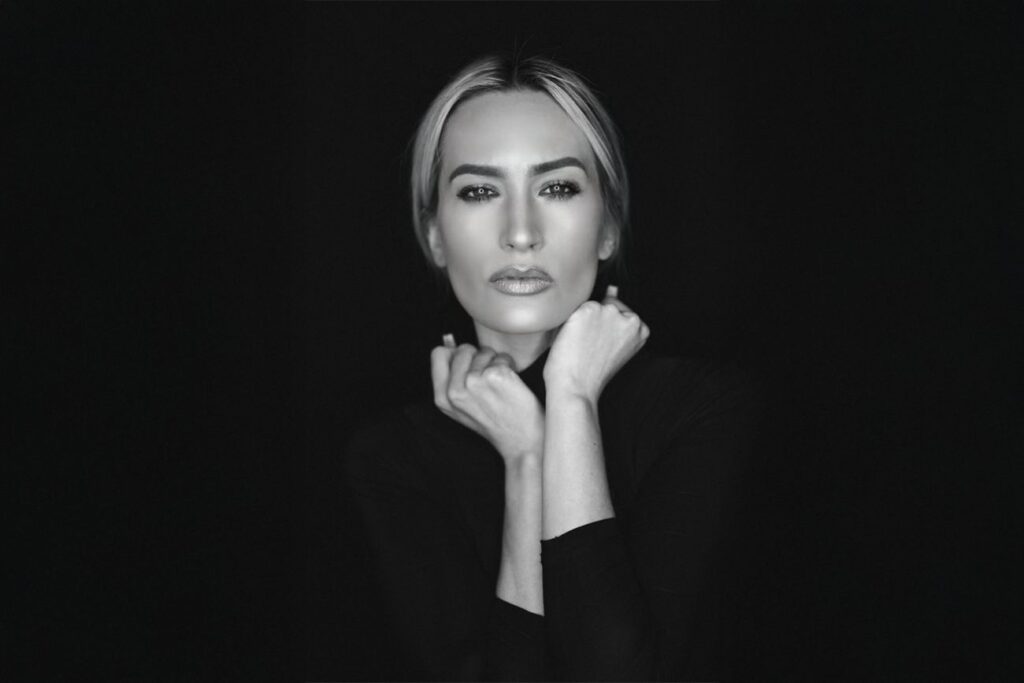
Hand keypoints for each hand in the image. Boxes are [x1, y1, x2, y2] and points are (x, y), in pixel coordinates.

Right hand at [431, 335, 544, 460]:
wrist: (521, 440)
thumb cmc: (495, 423)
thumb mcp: (461, 409)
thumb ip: (452, 381)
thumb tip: (452, 348)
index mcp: (442, 398)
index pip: (438, 353)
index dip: (455, 354)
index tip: (467, 365)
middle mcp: (455, 390)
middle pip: (462, 349)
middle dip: (477, 356)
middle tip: (487, 377)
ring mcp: (474, 382)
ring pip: (483, 351)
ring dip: (495, 362)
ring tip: (500, 385)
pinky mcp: (496, 376)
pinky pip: (502, 356)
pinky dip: (509, 366)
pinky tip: (511, 385)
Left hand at [543, 285, 649, 401]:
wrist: (576, 388)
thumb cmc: (592, 371)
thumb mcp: (613, 344)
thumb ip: (616, 317)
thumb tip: (613, 288)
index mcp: (641, 328)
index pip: (618, 314)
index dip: (604, 330)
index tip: (601, 347)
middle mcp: (629, 318)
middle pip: (605, 306)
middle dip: (594, 323)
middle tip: (590, 348)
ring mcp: (608, 312)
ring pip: (589, 306)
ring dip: (580, 322)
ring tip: (581, 346)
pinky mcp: (587, 310)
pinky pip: (572, 308)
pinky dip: (567, 323)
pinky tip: (572, 341)